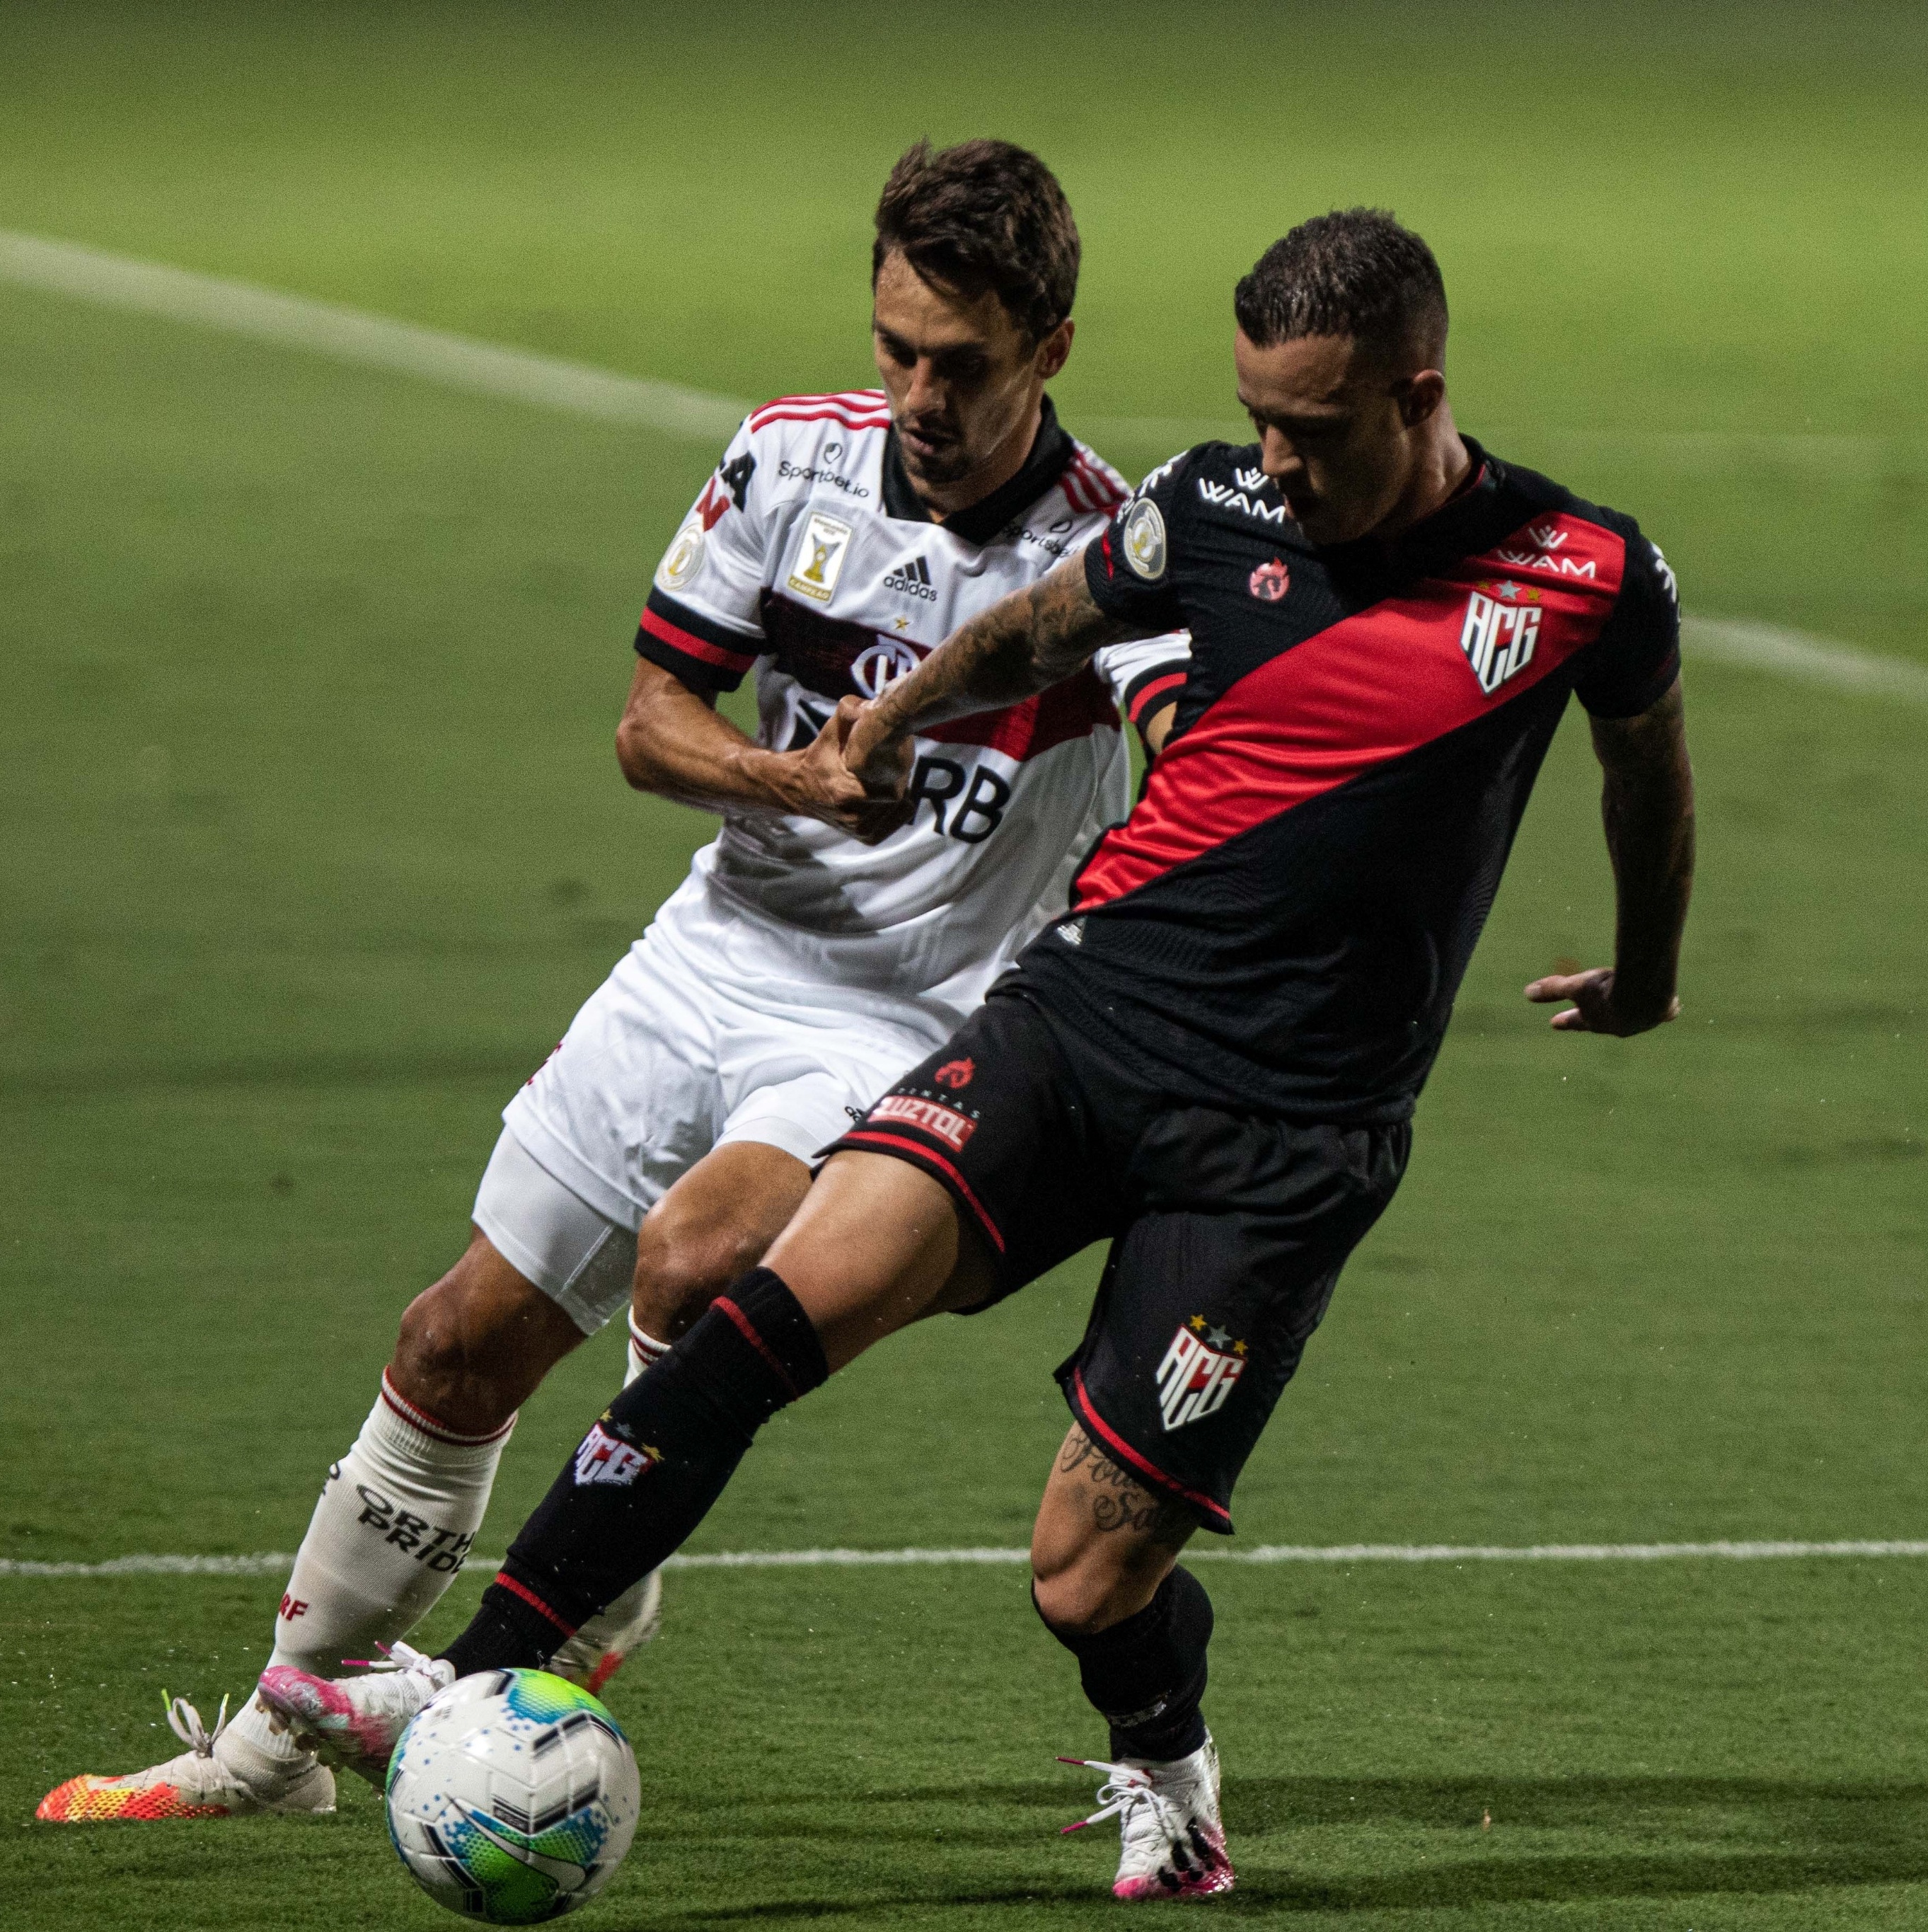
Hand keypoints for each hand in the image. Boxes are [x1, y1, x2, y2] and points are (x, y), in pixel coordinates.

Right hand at [759, 700, 910, 842]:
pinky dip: (896, 812)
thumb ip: (847, 712)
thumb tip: (867, 704)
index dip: (899, 775)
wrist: (797, 788)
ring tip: (890, 780)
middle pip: (896, 801)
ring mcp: (858, 829)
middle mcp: (852, 816)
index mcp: (844, 792)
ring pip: (896, 813)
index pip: (892, 792)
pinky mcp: (863, 837)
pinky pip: (892, 825)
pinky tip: (892, 798)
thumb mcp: (830, 732)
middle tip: (895, 767)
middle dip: (899, 781)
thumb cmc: (818, 757)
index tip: (894, 761)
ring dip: (899, 796)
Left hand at [1524, 966, 1679, 1035]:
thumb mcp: (1576, 986)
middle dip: (1594, 1019)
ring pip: (1634, 1017)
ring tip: (1631, 1008)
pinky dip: (1666, 1009)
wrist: (1644, 993)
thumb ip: (1553, 989)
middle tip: (1588, 1018)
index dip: (1565, 1019)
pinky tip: (1671, 1008)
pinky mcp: (1664, 1013)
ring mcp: (1643, 1022)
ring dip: (1630, 1013)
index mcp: (1596, 1022)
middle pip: (1604, 1021)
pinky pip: (1666, 1012)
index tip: (1553, 1022)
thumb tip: (1527, 993)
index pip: (1576, 1021)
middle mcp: (1620, 1026)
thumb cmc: (1606, 990)